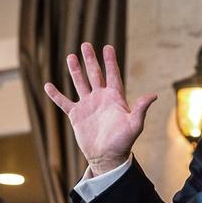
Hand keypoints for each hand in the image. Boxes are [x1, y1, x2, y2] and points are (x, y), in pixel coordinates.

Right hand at [44, 43, 156, 175]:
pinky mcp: (76, 115)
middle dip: (90, 60)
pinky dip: (56, 95)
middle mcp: (100, 98)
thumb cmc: (123, 142)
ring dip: (75, 71)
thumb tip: (153, 95)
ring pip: (80, 83)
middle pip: (95, 74)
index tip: (107, 47)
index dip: (110, 61)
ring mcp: (88, 106)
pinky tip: (48, 85)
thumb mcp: (134, 125)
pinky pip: (64, 102)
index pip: (113, 75)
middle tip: (85, 45)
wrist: (107, 157)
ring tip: (70, 56)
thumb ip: (141, 109)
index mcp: (115, 98)